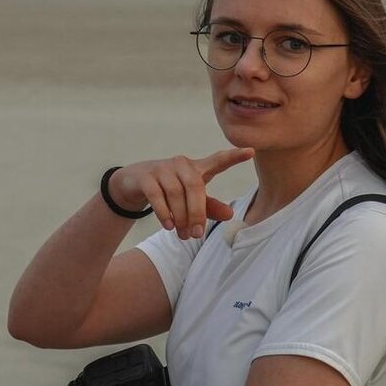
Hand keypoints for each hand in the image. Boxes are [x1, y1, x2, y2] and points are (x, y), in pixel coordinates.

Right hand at [109, 148, 254, 240]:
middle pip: (195, 186)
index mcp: (198, 168)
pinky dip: (164, 212)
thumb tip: (230, 215)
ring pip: (176, 193)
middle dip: (198, 212)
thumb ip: (210, 207)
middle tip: (197, 234)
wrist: (134, 183)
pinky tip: (168, 225)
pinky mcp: (146, 176)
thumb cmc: (171, 190)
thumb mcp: (192, 200)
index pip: (218, 160)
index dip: (234, 156)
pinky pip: (157, 195)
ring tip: (182, 234)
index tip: (252, 151)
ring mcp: (163, 168)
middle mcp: (182, 164)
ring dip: (180, 217)